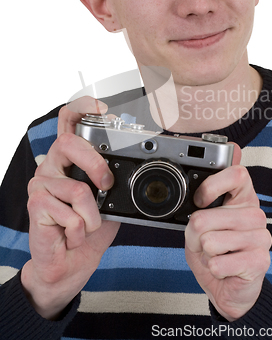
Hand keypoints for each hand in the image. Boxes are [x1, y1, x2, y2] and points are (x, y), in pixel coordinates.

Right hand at [21, 97, 119, 318]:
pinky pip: (70, 213)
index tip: (102, 106)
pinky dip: (81, 230)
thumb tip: (138, 161)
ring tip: (86, 224)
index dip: (83, 106)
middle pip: (69, 143)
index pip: (69, 120)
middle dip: (95, 164)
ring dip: (92, 216)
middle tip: (106, 185)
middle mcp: (53, 166)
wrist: (70, 264)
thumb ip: (115, 177)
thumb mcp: (110, 199)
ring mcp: (41, 184)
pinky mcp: (35, 205)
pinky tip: (71, 235)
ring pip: (77, 188)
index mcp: (71, 159)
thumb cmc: (88, 229)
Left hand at [185, 145, 271, 320]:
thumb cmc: (213, 251)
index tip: (200, 200)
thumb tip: (204, 198)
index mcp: (242, 197)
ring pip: (210, 241)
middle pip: (209, 216)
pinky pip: (218, 263)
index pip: (237, 174)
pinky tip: (224, 268)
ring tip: (216, 254)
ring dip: (205, 253)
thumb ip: (200, 207)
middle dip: (196, 234)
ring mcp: (261, 237)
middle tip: (205, 242)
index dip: (212, 185)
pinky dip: (213, 269)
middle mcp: (255, 214)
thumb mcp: (200, 225)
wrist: (227, 287)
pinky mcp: (261, 260)